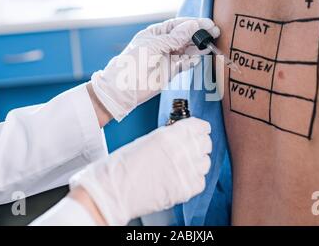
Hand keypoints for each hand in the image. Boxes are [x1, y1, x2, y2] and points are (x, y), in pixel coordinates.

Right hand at [69, 117, 211, 225]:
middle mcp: (181, 150)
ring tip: (184, 166)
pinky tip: (181, 179)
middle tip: (190, 149)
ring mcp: (186, 171)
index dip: (200, 129)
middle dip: (199, 145)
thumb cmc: (122, 166)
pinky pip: (200, 182)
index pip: (200, 127)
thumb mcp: (146, 140)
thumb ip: (168, 137)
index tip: (199, 132)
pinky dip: (194, 180)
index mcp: (170, 135)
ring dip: (197, 163)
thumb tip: (181, 138)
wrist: (112, 191)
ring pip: (206, 163)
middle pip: (206, 143)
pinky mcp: (186, 189)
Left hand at [91, 18, 219, 120]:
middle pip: (186, 36)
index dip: (194, 23)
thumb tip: (193, 26)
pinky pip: (186, 63)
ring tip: (209, 45)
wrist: (125, 88)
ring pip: (188, 50)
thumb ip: (175, 37)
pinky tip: (197, 58)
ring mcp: (169, 57)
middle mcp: (164, 44)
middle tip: (214, 33)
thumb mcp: (154, 45)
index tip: (207, 24)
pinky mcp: (172, 71)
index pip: (178, 25)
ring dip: (198, 47)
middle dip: (199, 34)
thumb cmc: (132, 63)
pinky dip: (192, 61)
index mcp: (157, 33)